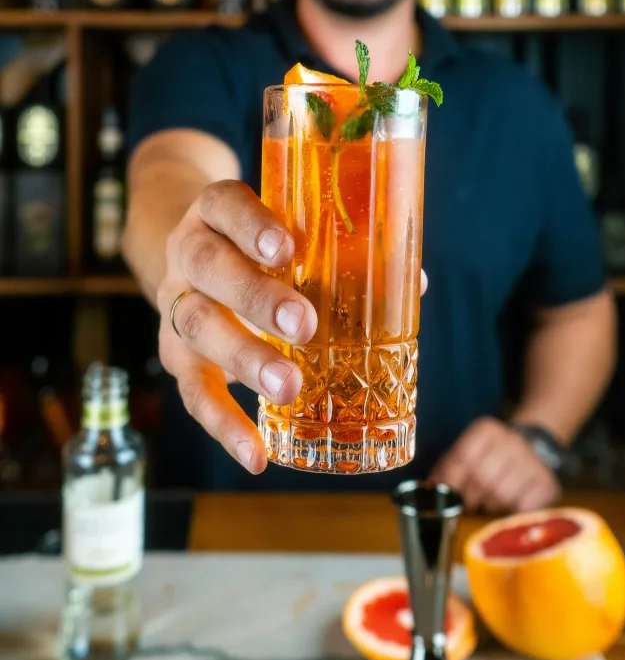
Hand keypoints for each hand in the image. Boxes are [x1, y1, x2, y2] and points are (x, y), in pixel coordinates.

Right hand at [157, 180, 317, 474]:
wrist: (197, 260)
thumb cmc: (261, 249)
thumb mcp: (288, 235)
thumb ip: (341, 254)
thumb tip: (413, 282)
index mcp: (217, 214)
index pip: (224, 204)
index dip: (251, 224)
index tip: (287, 248)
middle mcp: (188, 253)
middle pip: (209, 267)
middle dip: (256, 298)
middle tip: (303, 325)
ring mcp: (177, 304)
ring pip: (198, 327)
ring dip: (245, 358)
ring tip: (290, 386)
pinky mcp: (177, 356)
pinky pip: (194, 391)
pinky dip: (225, 426)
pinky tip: (256, 455)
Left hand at [428, 417, 560, 514]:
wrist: (534, 451)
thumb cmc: (491, 458)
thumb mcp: (468, 453)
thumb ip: (448, 468)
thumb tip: (429, 489)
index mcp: (486, 430)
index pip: (462, 457)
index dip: (452, 481)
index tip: (449, 494)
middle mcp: (511, 440)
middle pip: (481, 477)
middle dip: (470, 497)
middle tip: (469, 503)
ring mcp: (531, 460)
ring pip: (502, 493)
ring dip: (490, 505)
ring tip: (488, 503)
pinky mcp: (547, 482)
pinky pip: (524, 506)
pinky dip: (513, 512)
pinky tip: (509, 507)